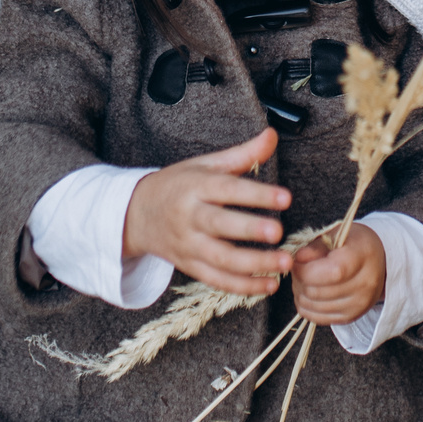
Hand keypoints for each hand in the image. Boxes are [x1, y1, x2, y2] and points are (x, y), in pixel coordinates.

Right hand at [123, 128, 293, 295]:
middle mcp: (191, 217)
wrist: (137, 214)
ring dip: (254, 264)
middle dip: (251, 230)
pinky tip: (269, 284)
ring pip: (221, 259)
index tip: (285, 197)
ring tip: (284, 263)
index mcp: (196, 187)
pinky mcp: (190, 266)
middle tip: (279, 232)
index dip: (257, 193)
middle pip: (221, 225)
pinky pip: (217, 280)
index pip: (228, 189)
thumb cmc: (178, 185)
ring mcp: (189, 245)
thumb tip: (272, 135)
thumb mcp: (205, 165)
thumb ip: (242, 154)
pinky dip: (244, 286)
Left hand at [290, 223, 385, 326]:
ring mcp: (359, 304)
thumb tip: (296, 259)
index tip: (297, 260)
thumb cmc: (354, 244)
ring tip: (304, 279)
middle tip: (299, 268)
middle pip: (317, 291)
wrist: (378, 262)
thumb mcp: (336, 234)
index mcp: (363, 256)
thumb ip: (315, 246)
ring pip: (313, 305)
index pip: (331, 272)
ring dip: (300, 292)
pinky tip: (308, 292)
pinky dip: (306, 306)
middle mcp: (365, 284)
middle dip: (299, 279)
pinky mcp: (350, 317)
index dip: (305, 269)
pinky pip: (316, 318)